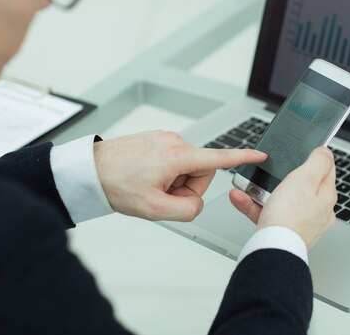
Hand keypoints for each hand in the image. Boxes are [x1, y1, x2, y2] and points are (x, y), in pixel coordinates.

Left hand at [93, 131, 266, 221]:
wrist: (89, 170)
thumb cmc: (116, 184)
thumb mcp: (154, 210)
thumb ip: (186, 210)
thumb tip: (195, 203)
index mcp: (177, 156)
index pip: (219, 158)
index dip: (243, 157)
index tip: (260, 155)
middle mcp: (174, 142)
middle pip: (200, 172)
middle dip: (185, 188)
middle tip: (161, 195)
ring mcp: (165, 139)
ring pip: (186, 168)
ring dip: (174, 182)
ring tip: (150, 185)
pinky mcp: (157, 140)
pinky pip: (173, 162)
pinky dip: (165, 174)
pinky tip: (146, 178)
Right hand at [229, 147, 336, 248]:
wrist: (272, 249)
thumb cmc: (289, 217)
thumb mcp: (305, 178)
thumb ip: (319, 161)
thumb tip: (326, 151)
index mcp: (326, 196)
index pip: (326, 169)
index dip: (312, 157)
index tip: (299, 153)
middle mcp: (317, 210)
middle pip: (301, 184)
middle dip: (281, 176)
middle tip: (270, 172)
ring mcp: (301, 222)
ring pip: (282, 199)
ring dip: (262, 190)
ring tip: (248, 185)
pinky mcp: (284, 231)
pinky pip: (268, 212)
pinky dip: (254, 204)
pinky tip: (241, 198)